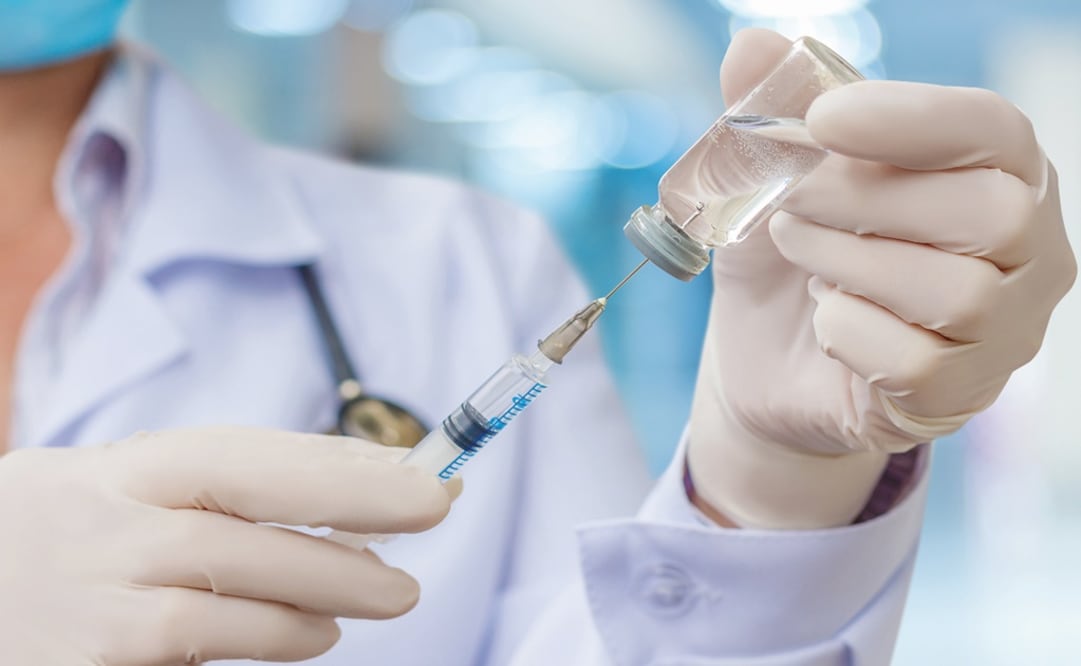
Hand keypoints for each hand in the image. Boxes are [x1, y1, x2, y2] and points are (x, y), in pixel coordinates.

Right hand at [0, 428, 453, 663]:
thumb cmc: (70, 548)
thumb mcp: (126, 498)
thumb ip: (224, 494)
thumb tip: (367, 481)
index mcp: (115, 469)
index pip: (236, 450)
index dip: (332, 457)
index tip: (415, 467)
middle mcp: (96, 519)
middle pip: (237, 497)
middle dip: (348, 496)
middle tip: (436, 507)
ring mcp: (86, 592)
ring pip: (227, 577)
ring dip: (327, 580)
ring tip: (394, 590)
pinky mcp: (83, 661)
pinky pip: (195, 642)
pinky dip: (272, 635)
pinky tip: (318, 635)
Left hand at [688, 29, 1075, 528]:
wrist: (764, 359)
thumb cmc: (788, 255)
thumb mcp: (769, 179)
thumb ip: (773, 112)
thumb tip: (753, 46)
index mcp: (998, 173)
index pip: (995, 131)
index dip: (912, 119)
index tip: (823, 118)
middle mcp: (1026, 252)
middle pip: (989, 213)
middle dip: (864, 200)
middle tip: (791, 202)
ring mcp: (1002, 332)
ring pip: (956, 294)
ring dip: (849, 265)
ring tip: (800, 253)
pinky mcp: (958, 397)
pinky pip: (917, 365)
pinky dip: (847, 335)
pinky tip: (825, 323)